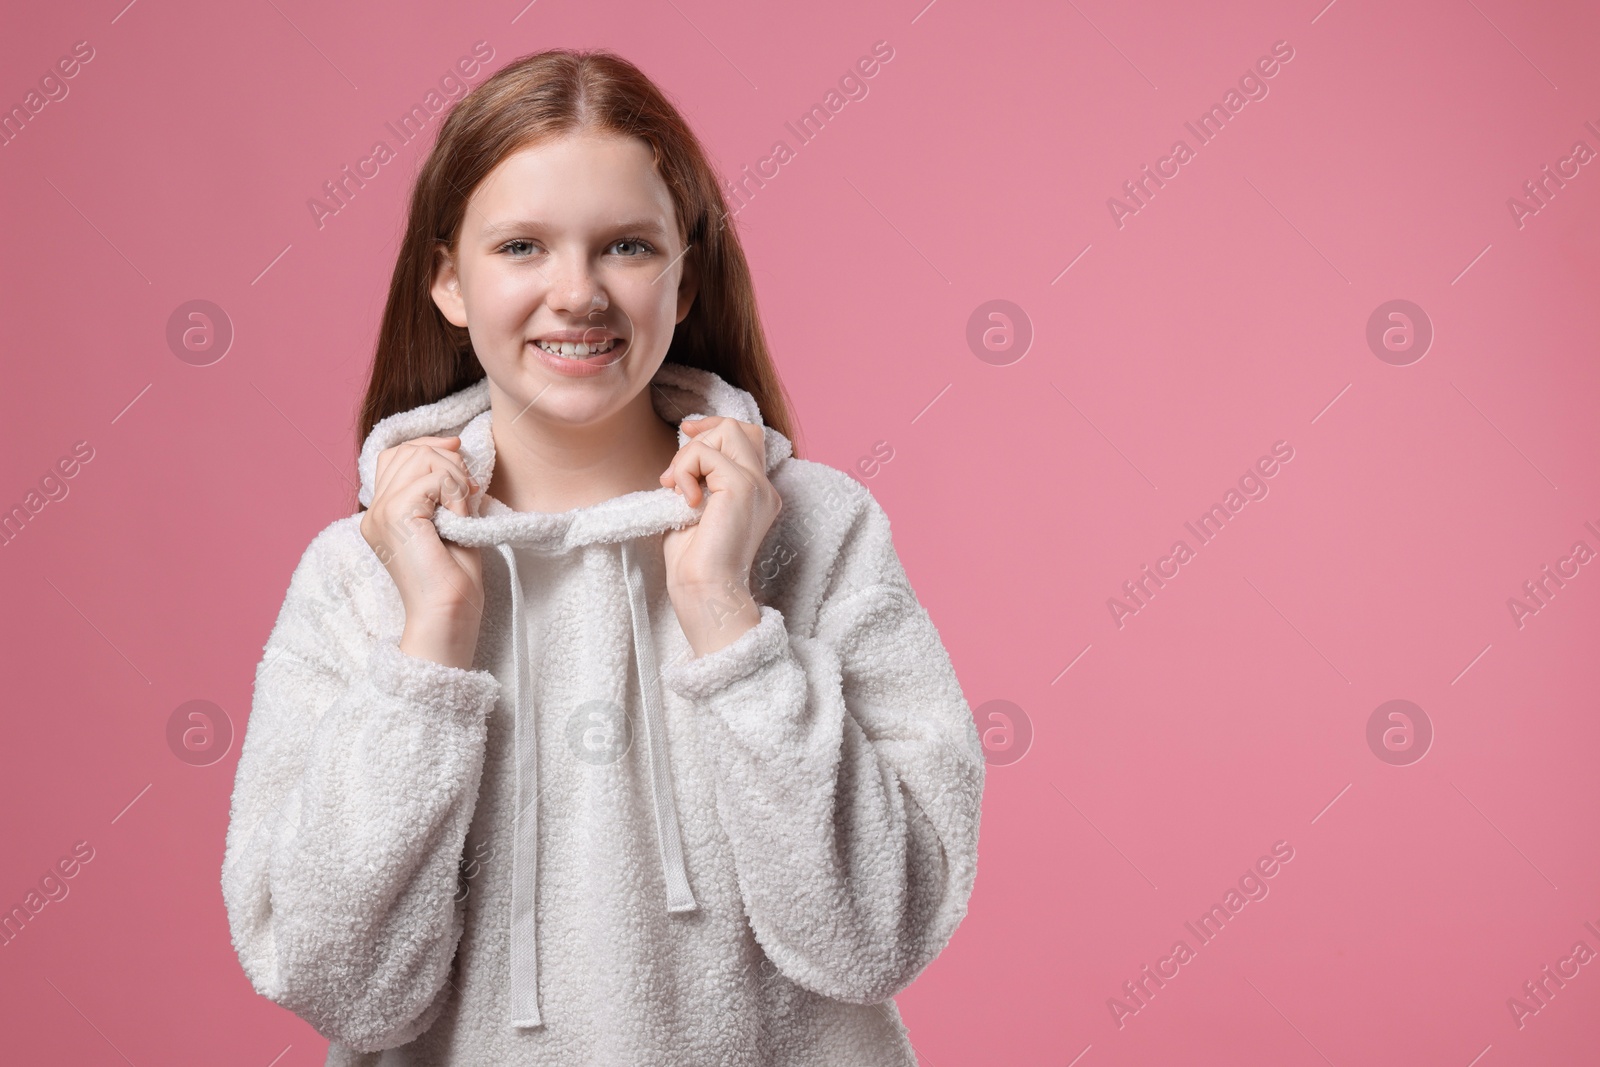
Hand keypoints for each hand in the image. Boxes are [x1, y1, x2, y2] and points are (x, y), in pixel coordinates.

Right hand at [359, 435, 483, 668]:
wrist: (448, 614)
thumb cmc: (454, 577)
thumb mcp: (451, 520)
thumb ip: (445, 487)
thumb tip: (454, 448)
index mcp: (383, 513)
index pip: (397, 455)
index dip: (430, 447)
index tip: (461, 462)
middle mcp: (375, 511)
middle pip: (407, 450)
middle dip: (447, 459)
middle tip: (470, 490)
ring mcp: (381, 513)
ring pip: (419, 457)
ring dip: (454, 475)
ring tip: (464, 507)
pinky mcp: (395, 517)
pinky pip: (432, 478)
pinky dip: (455, 491)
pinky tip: (459, 518)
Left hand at [659, 416, 781, 656]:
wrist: (705, 592)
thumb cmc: (694, 563)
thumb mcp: (694, 510)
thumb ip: (697, 479)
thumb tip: (684, 455)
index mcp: (756, 494)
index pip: (746, 438)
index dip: (714, 428)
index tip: (686, 434)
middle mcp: (764, 487)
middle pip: (739, 428)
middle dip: (700, 439)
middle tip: (674, 476)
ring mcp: (757, 486)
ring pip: (726, 432)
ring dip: (690, 454)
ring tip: (677, 488)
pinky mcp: (742, 487)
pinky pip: (706, 454)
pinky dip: (685, 470)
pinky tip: (684, 501)